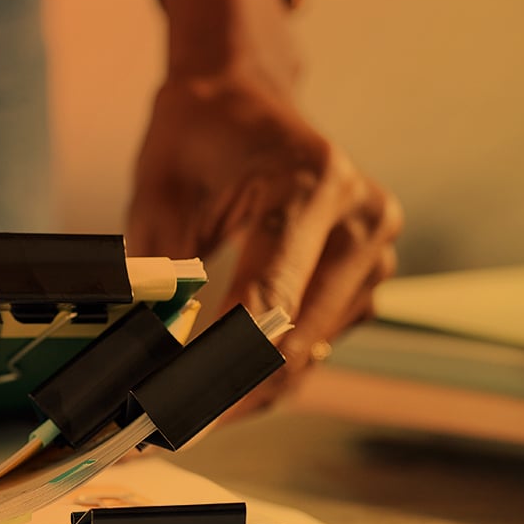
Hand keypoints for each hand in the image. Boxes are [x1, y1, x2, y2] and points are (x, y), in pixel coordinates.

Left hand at [126, 0, 402, 415]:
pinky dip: (274, 364)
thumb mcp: (158, 189)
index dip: (220, 369)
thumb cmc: (195, 134)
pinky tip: (225, 377)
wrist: (243, 94)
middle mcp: (361, 216)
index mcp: (310, 185)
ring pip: (313, 348)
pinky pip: (322, 335)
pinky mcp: (372, 268)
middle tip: (170, 428)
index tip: (176, 412)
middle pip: (298, 338)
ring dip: (252, 387)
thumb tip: (145, 352)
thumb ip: (158, 268)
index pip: (268, 302)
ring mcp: (378, 244)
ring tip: (186, 409)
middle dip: (231, 393)